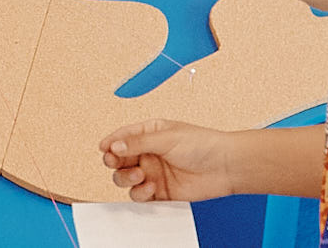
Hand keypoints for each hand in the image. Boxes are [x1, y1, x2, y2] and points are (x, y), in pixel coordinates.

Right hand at [99, 120, 237, 203]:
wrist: (224, 167)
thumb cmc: (202, 144)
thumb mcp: (167, 138)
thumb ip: (138, 143)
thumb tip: (114, 145)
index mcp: (150, 133)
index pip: (123, 136)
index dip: (111, 141)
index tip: (104, 148)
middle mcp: (148, 152)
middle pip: (119, 159)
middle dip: (114, 161)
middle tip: (116, 162)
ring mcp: (153, 172)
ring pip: (125, 178)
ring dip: (127, 178)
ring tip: (140, 175)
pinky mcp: (159, 191)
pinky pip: (139, 195)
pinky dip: (140, 193)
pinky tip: (151, 187)